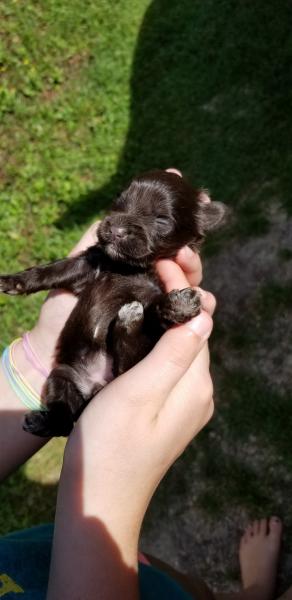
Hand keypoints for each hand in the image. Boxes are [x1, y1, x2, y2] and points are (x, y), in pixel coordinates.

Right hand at [66, 283, 213, 524]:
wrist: (100, 499)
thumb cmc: (110, 446)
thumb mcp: (140, 394)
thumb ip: (174, 354)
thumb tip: (204, 315)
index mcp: (196, 385)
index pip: (197, 322)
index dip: (181, 288)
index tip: (160, 259)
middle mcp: (199, 393)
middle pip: (194, 333)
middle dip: (179, 297)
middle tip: (156, 263)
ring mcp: (186, 405)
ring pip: (183, 348)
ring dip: (169, 316)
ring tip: (148, 285)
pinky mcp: (170, 413)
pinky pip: (172, 365)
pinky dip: (161, 339)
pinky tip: (143, 328)